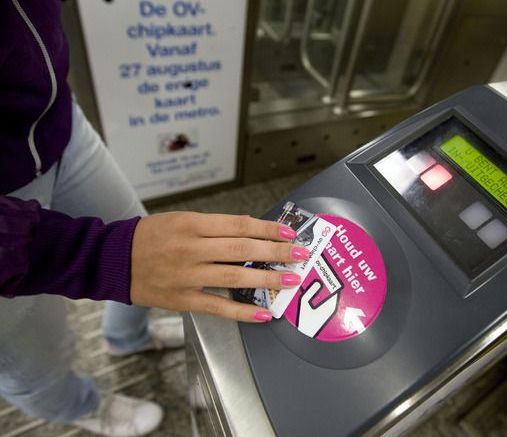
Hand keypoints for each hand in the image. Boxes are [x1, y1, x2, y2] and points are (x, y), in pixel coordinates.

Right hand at [130, 212, 308, 322]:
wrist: (111, 259)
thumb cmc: (150, 236)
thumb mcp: (181, 220)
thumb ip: (215, 228)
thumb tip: (253, 233)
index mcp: (192, 224)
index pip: (239, 225)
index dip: (267, 229)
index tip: (288, 232)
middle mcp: (191, 248)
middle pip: (242, 249)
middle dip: (276, 252)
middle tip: (300, 255)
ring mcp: (187, 276)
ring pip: (235, 277)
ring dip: (267, 279)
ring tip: (290, 280)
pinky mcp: (182, 299)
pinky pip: (218, 306)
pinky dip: (243, 312)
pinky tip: (263, 313)